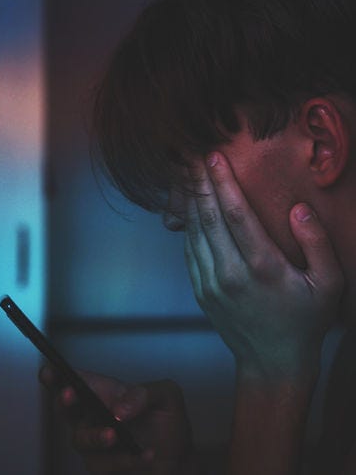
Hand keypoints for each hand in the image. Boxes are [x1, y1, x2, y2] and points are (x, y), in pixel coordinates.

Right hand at [39, 365, 198, 473]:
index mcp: (105, 393)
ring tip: (115, 434)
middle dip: (64, 400)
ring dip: (96, 435)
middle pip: (65, 407)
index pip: (76, 380)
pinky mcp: (103, 466)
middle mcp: (93, 416)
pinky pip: (107, 463)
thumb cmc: (167, 421)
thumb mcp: (166, 396)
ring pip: (81, 439)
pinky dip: (127, 458)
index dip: (57, 375)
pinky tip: (146, 454)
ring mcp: (94, 443)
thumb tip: (118, 409)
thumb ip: (144, 393)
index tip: (49, 370)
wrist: (178, 456)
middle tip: (70, 394)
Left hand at [184, 152, 343, 380]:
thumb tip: (298, 209)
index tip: (214, 156)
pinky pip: (190, 251)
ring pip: (195, 232)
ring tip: (187, 174)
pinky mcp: (201, 291)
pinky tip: (190, 208)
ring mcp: (211, 283)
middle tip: (191, 155)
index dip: (223, 181)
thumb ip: (317, 243)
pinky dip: (188, 225)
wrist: (271, 361)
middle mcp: (230, 273)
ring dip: (191, 200)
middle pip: (209, 217)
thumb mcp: (328, 285)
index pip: (236, 213)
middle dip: (200, 182)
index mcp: (262, 267)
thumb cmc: (304, 322)